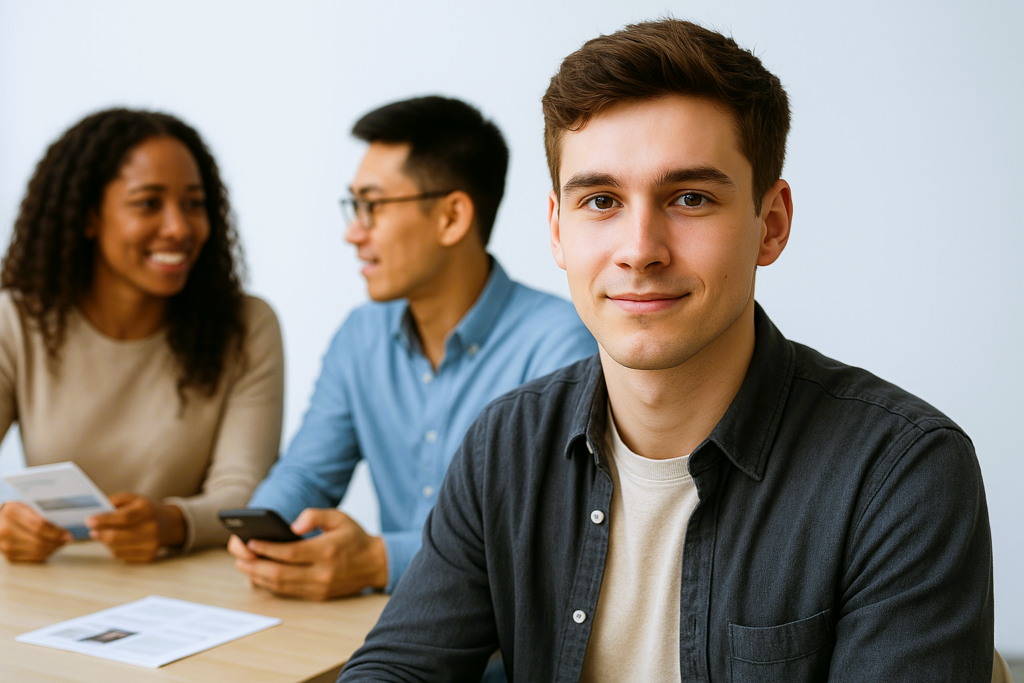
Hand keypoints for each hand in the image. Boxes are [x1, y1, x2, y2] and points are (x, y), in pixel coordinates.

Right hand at [0, 501, 71, 561]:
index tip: (67, 534)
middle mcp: (5, 530)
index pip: (39, 526)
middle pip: (38, 541)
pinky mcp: (8, 556)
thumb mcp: (26, 505)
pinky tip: (50, 548)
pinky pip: (32, 558)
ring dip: (52, 548)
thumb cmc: (15, 512)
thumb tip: (62, 525)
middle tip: (66, 539)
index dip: (56, 532)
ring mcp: (5, 545)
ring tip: (60, 543)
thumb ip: (41, 513)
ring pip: (36, 551)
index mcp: (12, 512)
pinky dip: (45, 554)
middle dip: (56, 541)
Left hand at [86, 492, 184, 562]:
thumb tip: (96, 512)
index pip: (123, 518)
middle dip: (101, 534)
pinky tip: (118, 542)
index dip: (104, 520)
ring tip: (106, 534)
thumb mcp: (133, 498)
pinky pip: (122, 556)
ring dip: (106, 542)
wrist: (168, 524)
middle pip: (117, 536)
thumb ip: (114, 501)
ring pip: (117, 548)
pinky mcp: (149, 556)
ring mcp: (151, 544)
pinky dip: (115, 549)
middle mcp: (151, 528)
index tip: (89, 521)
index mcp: (147, 510)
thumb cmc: (145, 510)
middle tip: (92, 531)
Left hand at [228, 508, 387, 600]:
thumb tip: (292, 526)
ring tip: (244, 565)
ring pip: (282, 586)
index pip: (290, 553)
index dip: (267, 548)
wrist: (375, 563)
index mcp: (327, 550)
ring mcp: (320, 587)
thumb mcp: (339, 517)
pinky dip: (271, 585)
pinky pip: (289, 591)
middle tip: (239, 556)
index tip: (250, 542)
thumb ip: (315, 515)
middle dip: (255, 565)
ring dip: (259, 577)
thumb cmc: (354, 537)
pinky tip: (259, 575)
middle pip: (281, 573)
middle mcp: (322, 572)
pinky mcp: (318, 595)